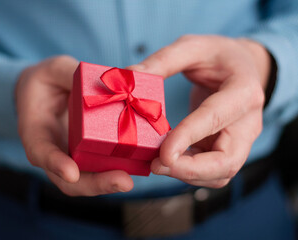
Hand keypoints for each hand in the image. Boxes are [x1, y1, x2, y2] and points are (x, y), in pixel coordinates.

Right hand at [16, 56, 132, 195]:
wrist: (44, 92)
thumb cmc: (45, 81)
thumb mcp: (52, 69)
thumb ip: (71, 73)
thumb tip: (101, 79)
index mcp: (35, 130)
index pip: (40, 151)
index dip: (55, 163)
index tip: (72, 173)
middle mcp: (52, 150)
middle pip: (67, 179)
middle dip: (94, 184)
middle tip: (123, 182)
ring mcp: (70, 155)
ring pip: (85, 179)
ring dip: (107, 183)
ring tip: (128, 181)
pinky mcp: (86, 154)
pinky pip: (98, 167)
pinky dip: (114, 170)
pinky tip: (135, 167)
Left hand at [128, 35, 269, 187]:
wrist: (240, 66)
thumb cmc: (217, 56)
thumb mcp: (192, 46)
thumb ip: (163, 60)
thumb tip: (128, 76)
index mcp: (243, 91)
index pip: (216, 118)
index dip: (189, 137)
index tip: (163, 154)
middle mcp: (247, 122)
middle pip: (227, 161)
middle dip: (190, 170)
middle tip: (156, 164)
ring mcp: (240, 140)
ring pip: (220, 173)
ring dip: (187, 174)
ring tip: (156, 162)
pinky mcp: (228, 149)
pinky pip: (211, 172)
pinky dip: (188, 172)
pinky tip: (167, 160)